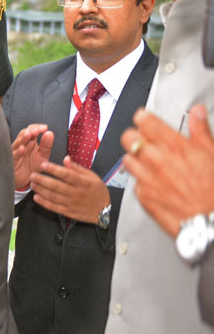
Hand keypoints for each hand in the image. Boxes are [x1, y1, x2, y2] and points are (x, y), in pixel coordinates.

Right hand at [11, 123, 53, 189]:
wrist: (26, 181)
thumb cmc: (32, 167)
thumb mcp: (43, 156)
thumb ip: (46, 145)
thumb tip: (50, 133)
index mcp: (30, 142)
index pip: (32, 130)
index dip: (37, 127)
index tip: (45, 128)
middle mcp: (22, 145)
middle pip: (23, 134)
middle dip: (30, 131)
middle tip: (37, 130)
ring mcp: (16, 153)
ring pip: (17, 143)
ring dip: (22, 139)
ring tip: (28, 135)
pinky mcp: (12, 161)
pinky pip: (14, 155)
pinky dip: (17, 151)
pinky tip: (22, 148)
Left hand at [30, 157, 110, 223]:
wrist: (104, 210)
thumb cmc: (97, 190)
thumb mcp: (91, 176)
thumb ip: (76, 168)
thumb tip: (65, 158)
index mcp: (83, 182)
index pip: (66, 174)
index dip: (53, 169)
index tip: (43, 164)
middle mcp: (76, 193)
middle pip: (56, 186)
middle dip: (42, 180)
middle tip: (33, 174)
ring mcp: (72, 204)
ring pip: (53, 197)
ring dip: (41, 190)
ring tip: (32, 183)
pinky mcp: (68, 212)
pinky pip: (54, 207)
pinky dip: (44, 203)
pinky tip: (36, 197)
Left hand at [121, 105, 213, 235]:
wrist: (210, 221)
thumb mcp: (213, 153)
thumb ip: (201, 130)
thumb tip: (197, 112)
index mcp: (174, 146)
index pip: (144, 121)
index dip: (144, 118)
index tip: (145, 119)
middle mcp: (155, 159)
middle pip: (128, 137)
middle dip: (135, 136)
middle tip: (145, 141)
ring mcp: (146, 178)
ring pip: (127, 158)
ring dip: (136, 159)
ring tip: (150, 163)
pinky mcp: (143, 195)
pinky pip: (134, 182)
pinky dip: (142, 181)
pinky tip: (155, 183)